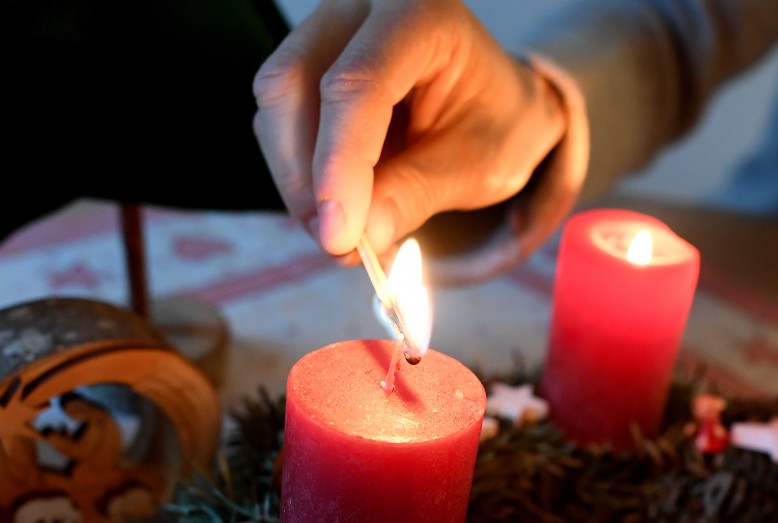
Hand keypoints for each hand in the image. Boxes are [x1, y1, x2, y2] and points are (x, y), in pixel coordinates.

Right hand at [253, 0, 566, 259]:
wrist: (499, 108)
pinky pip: (281, 121)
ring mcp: (329, 31)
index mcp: (422, 15)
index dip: (340, 164)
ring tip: (345, 237)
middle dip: (307, 177)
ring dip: (299, 182)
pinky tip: (337, 211)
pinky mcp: (310, 65)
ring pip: (278, 104)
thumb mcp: (477, 166)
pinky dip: (301, 176)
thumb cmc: (496, 124)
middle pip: (296, 84)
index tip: (340, 234)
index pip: (359, 85)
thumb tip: (361, 235)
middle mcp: (365, 9)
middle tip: (337, 245)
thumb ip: (418, 193)